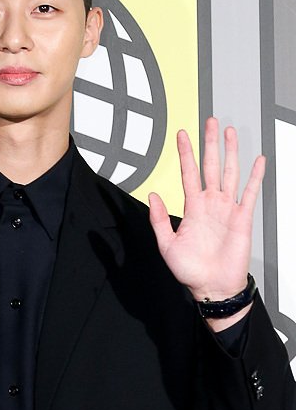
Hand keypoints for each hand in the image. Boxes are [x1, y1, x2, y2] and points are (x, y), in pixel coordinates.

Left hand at [148, 117, 264, 323]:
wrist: (212, 287)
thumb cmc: (191, 270)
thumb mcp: (166, 244)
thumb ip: (159, 219)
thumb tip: (152, 195)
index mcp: (192, 209)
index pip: (188, 174)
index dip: (185, 154)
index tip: (181, 136)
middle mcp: (211, 205)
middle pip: (210, 166)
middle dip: (209, 144)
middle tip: (209, 122)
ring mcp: (227, 209)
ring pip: (229, 173)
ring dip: (230, 152)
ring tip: (229, 132)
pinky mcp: (243, 218)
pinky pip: (250, 192)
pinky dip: (254, 176)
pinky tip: (257, 160)